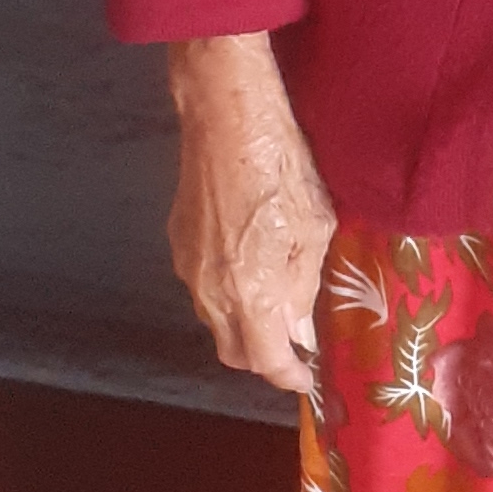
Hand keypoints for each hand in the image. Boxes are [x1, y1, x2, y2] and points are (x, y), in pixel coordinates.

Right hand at [165, 31, 338, 398]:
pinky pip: (205, 289)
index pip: (264, 359)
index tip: (308, 377)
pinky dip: (230, 295)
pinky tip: (253, 270)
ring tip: (280, 303)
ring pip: (216, 320)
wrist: (224, 114)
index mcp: (248, 291)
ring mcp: (188, 266)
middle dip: (265, 356)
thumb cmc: (280, 163)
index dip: (288, 376)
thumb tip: (300, 329)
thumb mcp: (314, 227)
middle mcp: (210, 289)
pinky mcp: (178, 242)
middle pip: (234, 350)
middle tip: (298, 343)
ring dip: (246, 325)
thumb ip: (304, 285)